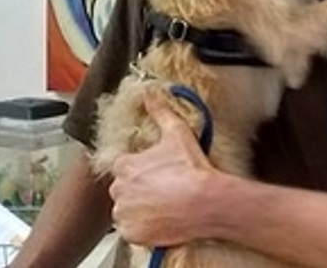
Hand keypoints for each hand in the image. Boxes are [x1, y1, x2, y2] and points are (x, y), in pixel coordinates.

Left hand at [109, 91, 217, 247]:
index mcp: (125, 166)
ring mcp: (125, 213)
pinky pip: (132, 232)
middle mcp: (120, 190)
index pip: (123, 168)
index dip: (140, 171)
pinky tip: (160, 222)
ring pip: (126, 211)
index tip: (156, 175)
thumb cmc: (192, 171)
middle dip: (138, 191)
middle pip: (123, 190)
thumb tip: (150, 93)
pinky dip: (142, 230)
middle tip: (162, 192)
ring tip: (162, 208)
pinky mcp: (134, 233)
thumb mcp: (176, 134)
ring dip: (138, 210)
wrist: (206, 203)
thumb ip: (160, 112)